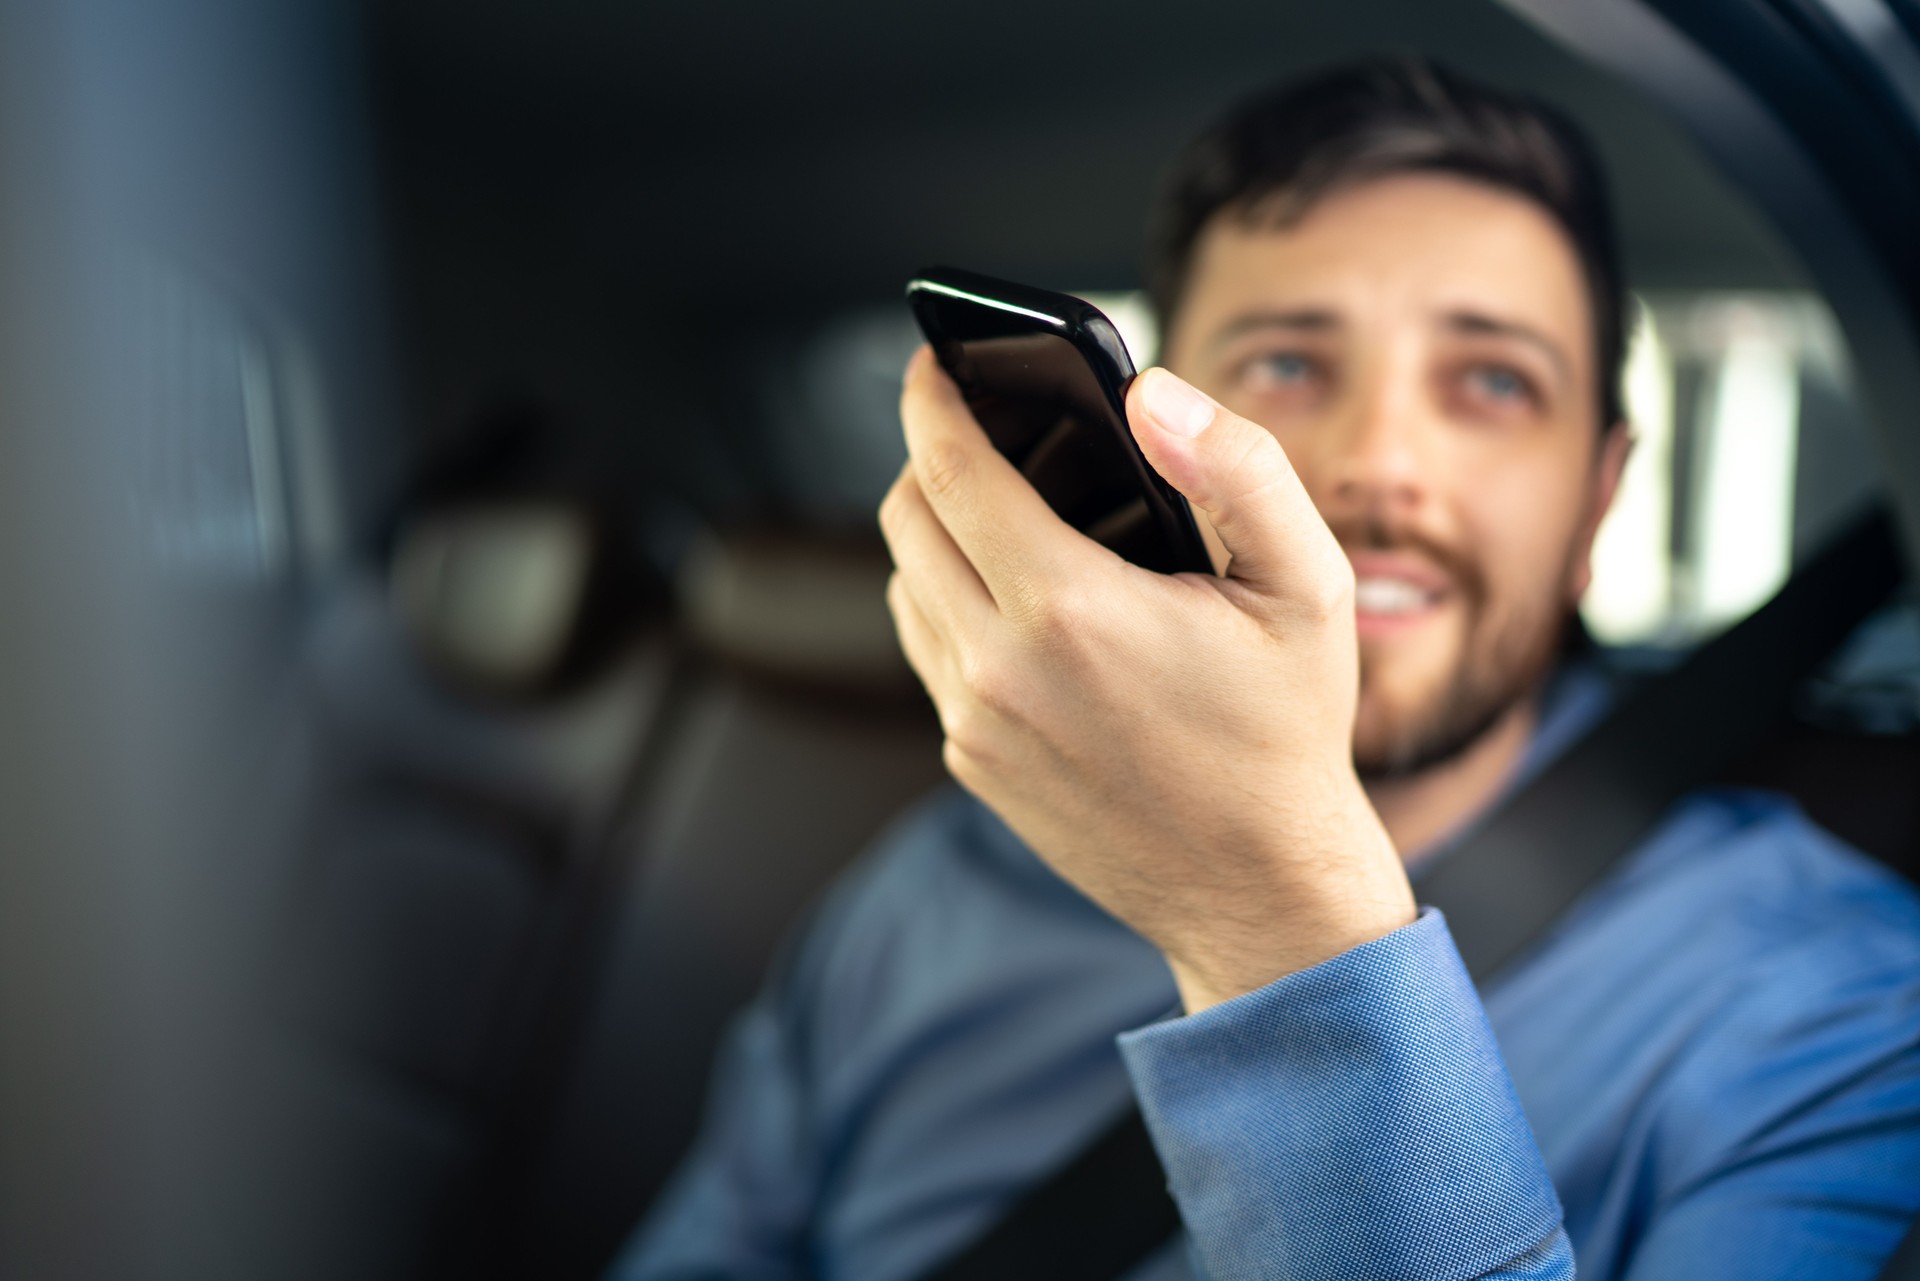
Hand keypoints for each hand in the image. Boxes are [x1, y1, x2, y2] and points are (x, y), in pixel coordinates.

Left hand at [880, 349, 1415, 1010]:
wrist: (1258, 888)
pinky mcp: (971, 763)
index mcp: (1068, 608)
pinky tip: (1006, 594)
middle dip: (928, 455)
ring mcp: (973, 723)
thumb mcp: (1305, 585)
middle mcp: (997, 667)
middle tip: (972, 423)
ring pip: (904, 587)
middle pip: (907, 520)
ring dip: (932, 532)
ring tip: (992, 505)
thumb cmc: (1286, 733)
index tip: (934, 358)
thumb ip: (1237, 466)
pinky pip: (926, 653)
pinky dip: (945, 603)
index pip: (953, 469)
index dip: (932, 397)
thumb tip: (1149, 392)